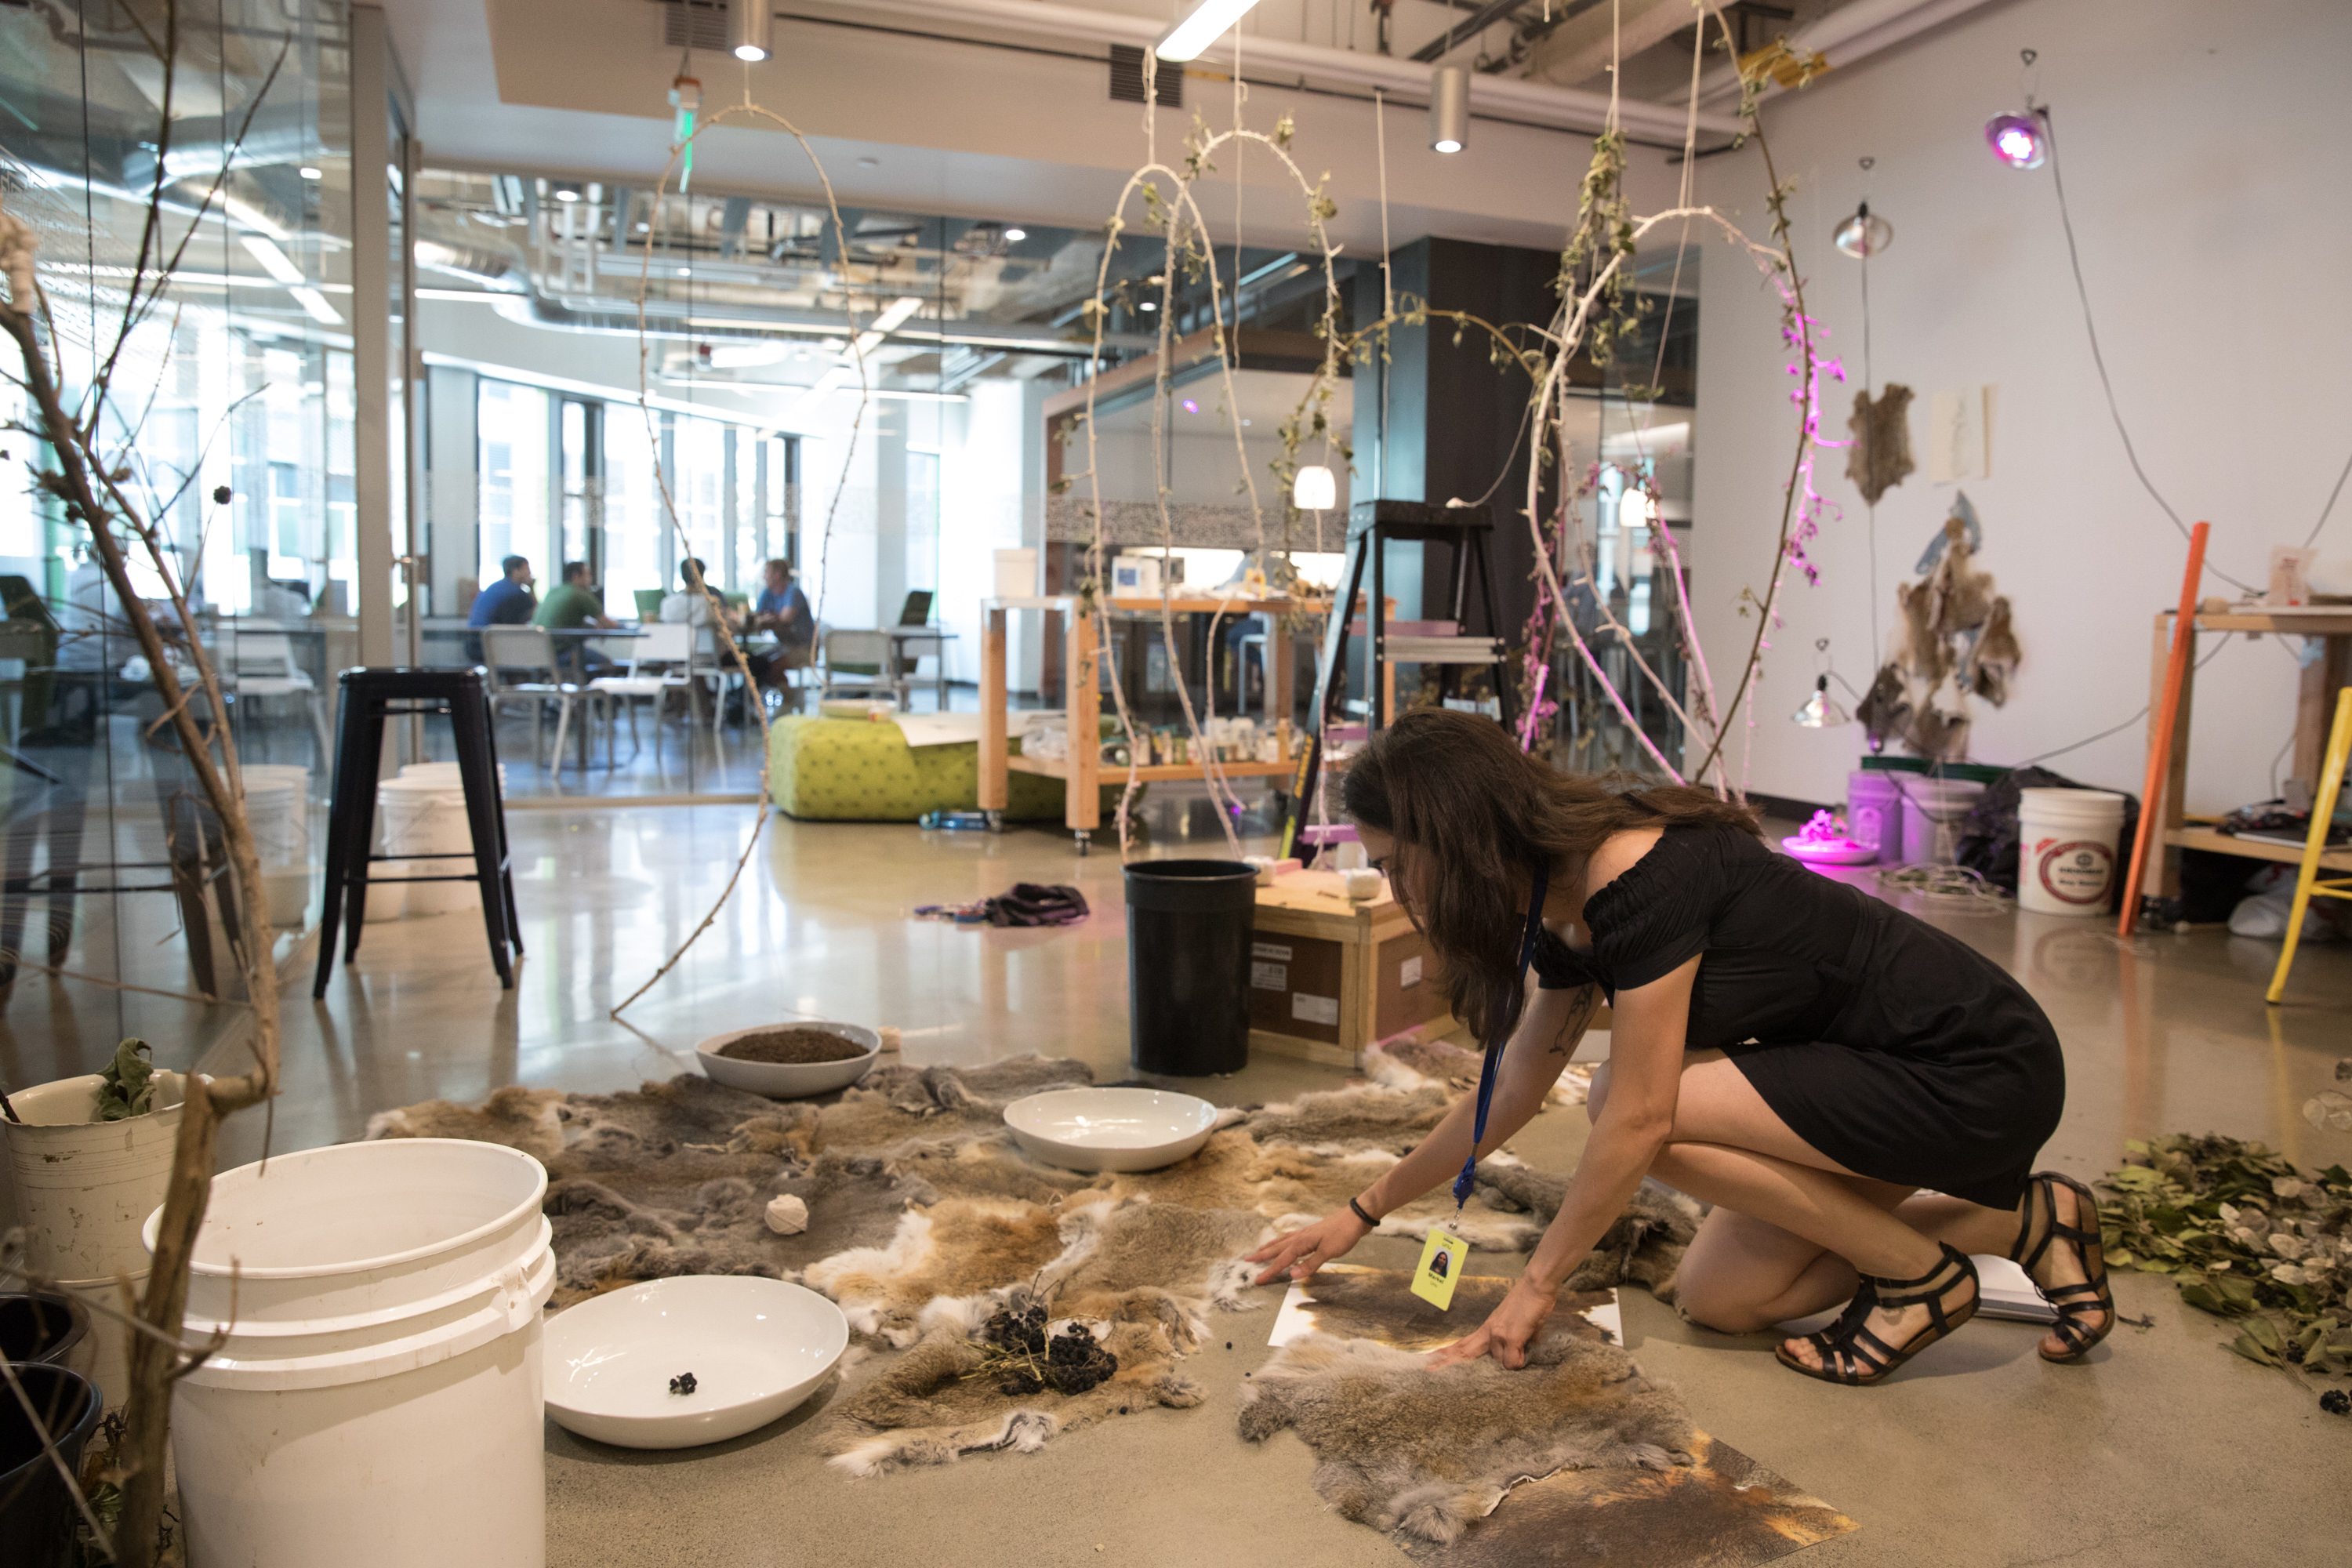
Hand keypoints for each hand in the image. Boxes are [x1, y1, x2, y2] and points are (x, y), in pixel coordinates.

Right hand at [1244, 1209, 1371, 1285]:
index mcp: (1302, 1242)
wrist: (1356, 1217)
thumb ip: (1311, 1264)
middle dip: (1262, 1256)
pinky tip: (1285, 1243)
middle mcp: (1301, 1236)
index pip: (1282, 1260)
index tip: (1258, 1280)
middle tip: (1247, 1260)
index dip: (1270, 1271)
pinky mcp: (1313, 1232)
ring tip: (1259, 1251)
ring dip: (1270, 1247)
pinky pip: (1292, 1238)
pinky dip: (1284, 1242)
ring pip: (1283, 1241)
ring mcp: (1306, 1233)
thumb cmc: (1344, 1234)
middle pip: (1277, 1248)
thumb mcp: (1329, 1251)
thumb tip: (1292, 1274)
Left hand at [1428, 1277, 1557, 1370]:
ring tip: (1523, 1347)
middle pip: (1465, 1350)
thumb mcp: (1516, 1322)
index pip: (1465, 1341)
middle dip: (1447, 1360)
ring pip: (1499, 1362)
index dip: (1451, 1349)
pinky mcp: (1511, 1337)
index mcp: (1488, 1326)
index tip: (1437, 1354)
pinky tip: (1523, 1357)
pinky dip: (1517, 1363)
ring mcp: (1498, 1334)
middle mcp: (1489, 1331)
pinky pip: (1511, 1362)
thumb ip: (1515, 1339)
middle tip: (1429, 1368)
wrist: (1535, 1286)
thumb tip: (1520, 1351)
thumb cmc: (1529, 1301)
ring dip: (1510, 1361)